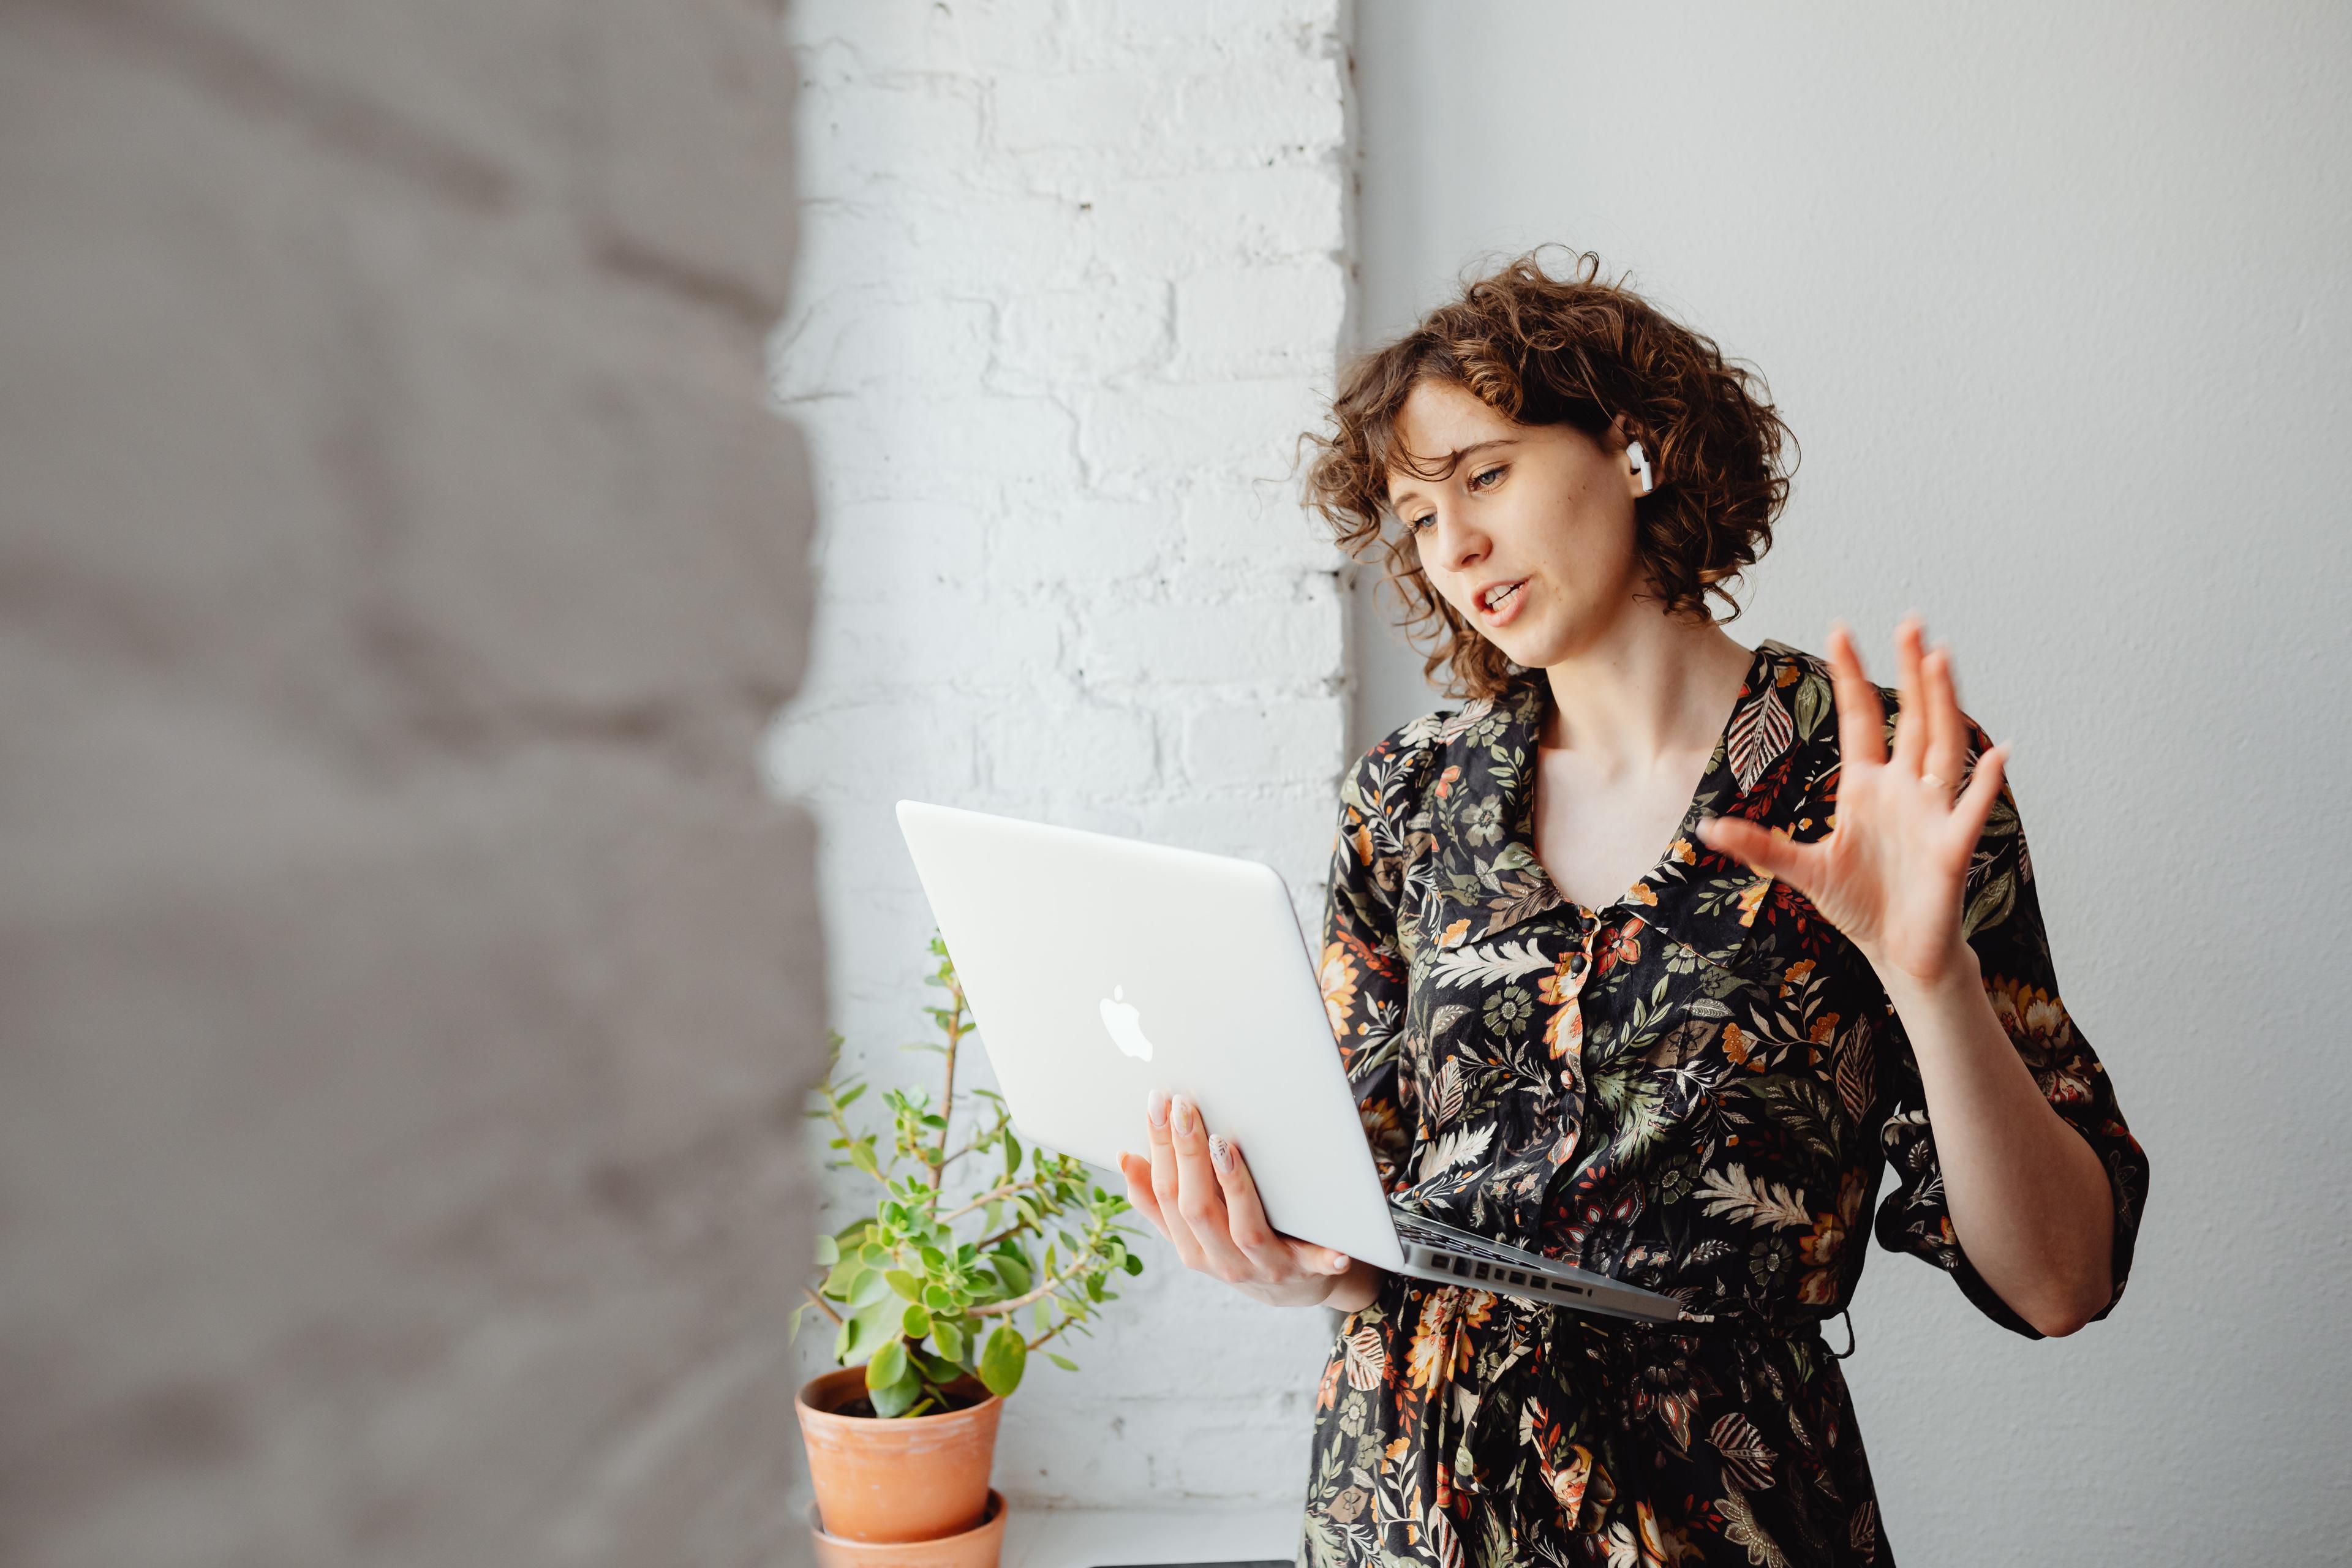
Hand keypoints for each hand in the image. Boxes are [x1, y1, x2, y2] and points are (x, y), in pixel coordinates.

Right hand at [1118, 1090, 1377, 1310]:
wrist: (1298, 1287)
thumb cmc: (1241, 1242)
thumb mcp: (1196, 1228)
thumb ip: (1159, 1200)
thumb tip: (1125, 1157)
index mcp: (1191, 1247)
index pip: (1164, 1194)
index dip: (1157, 1149)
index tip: (1156, 1104)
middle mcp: (1222, 1261)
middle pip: (1195, 1208)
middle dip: (1186, 1154)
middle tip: (1183, 1106)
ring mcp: (1264, 1268)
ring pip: (1243, 1230)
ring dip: (1232, 1186)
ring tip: (1224, 1145)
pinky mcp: (1305, 1271)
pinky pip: (1313, 1264)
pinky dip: (1323, 1257)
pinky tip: (1335, 1246)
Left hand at [1695, 615, 2006, 990]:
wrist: (1898, 950)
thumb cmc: (1859, 904)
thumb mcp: (1801, 871)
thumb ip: (1759, 846)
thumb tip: (1709, 827)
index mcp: (1866, 787)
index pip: (1861, 719)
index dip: (1850, 676)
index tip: (1840, 629)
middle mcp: (1904, 789)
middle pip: (1911, 717)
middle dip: (1911, 671)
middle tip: (1910, 622)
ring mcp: (1931, 813)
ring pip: (1943, 746)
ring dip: (1944, 703)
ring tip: (1942, 659)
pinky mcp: (1951, 847)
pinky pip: (1971, 809)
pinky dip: (1986, 783)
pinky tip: (1997, 753)